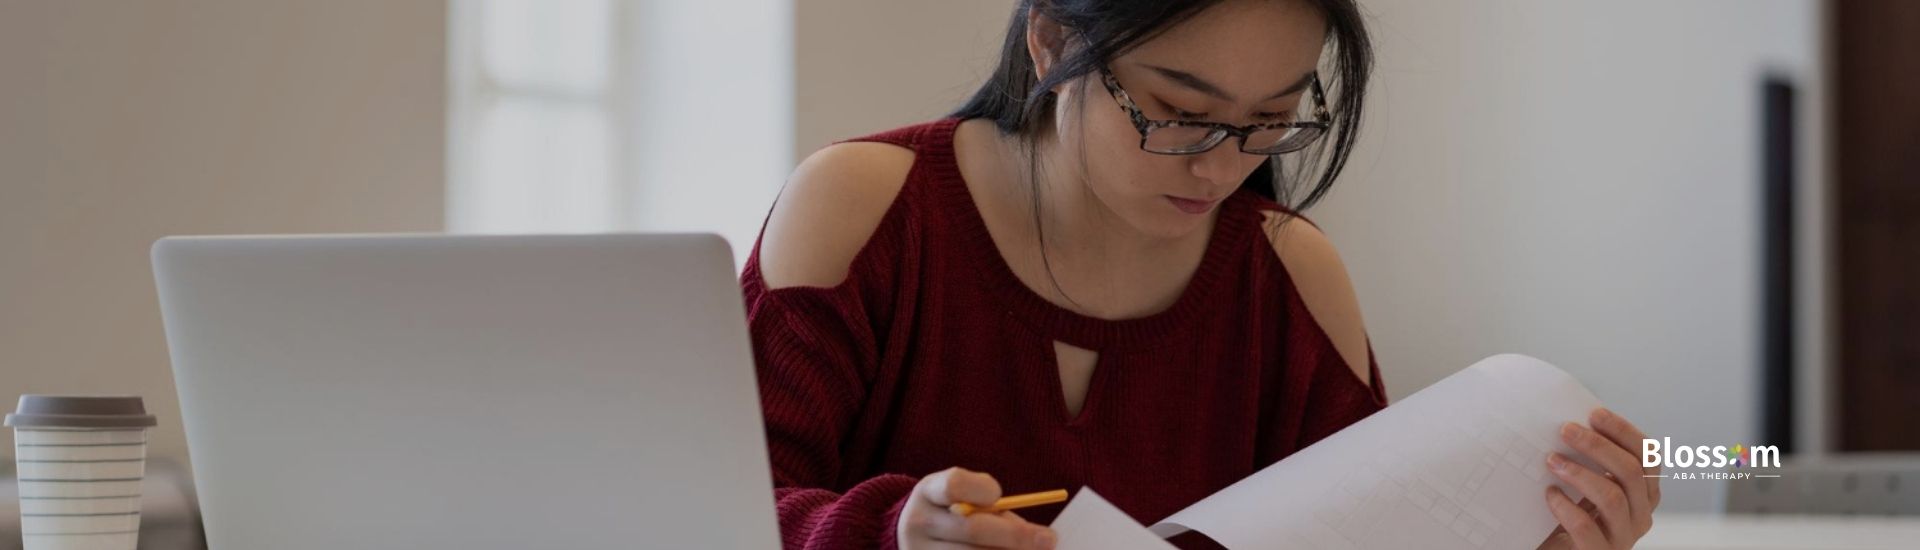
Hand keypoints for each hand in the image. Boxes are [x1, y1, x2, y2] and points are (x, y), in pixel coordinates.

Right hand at [898, 467, 1057, 549]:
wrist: (915, 539)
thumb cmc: (954, 514)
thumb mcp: (964, 498)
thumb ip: (994, 509)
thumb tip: (1038, 536)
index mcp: (928, 493)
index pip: (955, 485)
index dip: (982, 490)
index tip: (1000, 496)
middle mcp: (919, 524)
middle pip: (972, 529)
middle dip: (1016, 536)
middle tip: (1049, 539)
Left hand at [1538, 408, 1661, 548]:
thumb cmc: (1570, 517)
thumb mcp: (1588, 487)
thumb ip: (1591, 462)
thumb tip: (1572, 421)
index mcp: (1643, 494)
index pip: (1649, 456)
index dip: (1624, 431)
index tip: (1595, 413)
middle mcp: (1640, 516)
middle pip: (1632, 472)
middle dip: (1598, 445)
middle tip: (1566, 430)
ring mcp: (1622, 538)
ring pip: (1613, 498)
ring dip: (1580, 473)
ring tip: (1552, 460)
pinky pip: (1586, 527)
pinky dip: (1566, 506)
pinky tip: (1550, 494)